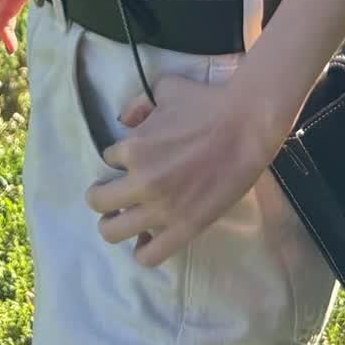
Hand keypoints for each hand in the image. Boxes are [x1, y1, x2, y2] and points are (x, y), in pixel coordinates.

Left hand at [85, 69, 286, 269]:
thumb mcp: (165, 89)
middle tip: (113, 193)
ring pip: (113, 232)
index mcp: (133, 147)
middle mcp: (141, 181)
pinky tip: (146, 238)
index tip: (127, 160)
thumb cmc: (206, 103)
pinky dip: (141, 250)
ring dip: (112, 224)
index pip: (106, 159)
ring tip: (123, 218)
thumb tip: (123, 122)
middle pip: (98, 201)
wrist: (246, 126)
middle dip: (101, 195)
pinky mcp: (184, 228)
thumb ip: (138, 104)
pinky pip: (149, 255)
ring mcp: (162, 209)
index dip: (116, 159)